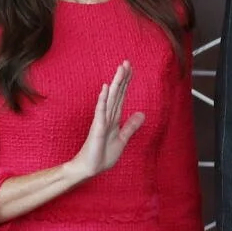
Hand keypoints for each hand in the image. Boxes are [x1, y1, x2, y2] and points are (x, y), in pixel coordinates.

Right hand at [69, 61, 143, 179]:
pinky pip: (101, 111)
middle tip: (127, 62)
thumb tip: (142, 114)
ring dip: (116, 84)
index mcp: (114, 119)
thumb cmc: (103, 155)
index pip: (122, 97)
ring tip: (120, 69)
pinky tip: (105, 88)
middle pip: (117, 94)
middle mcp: (108, 116)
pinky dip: (103, 99)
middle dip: (123, 78)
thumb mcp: (122, 139)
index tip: (131, 69)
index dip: (127, 83)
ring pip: (110, 98)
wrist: (89, 168)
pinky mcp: (97, 128)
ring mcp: (102, 121)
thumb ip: (131, 126)